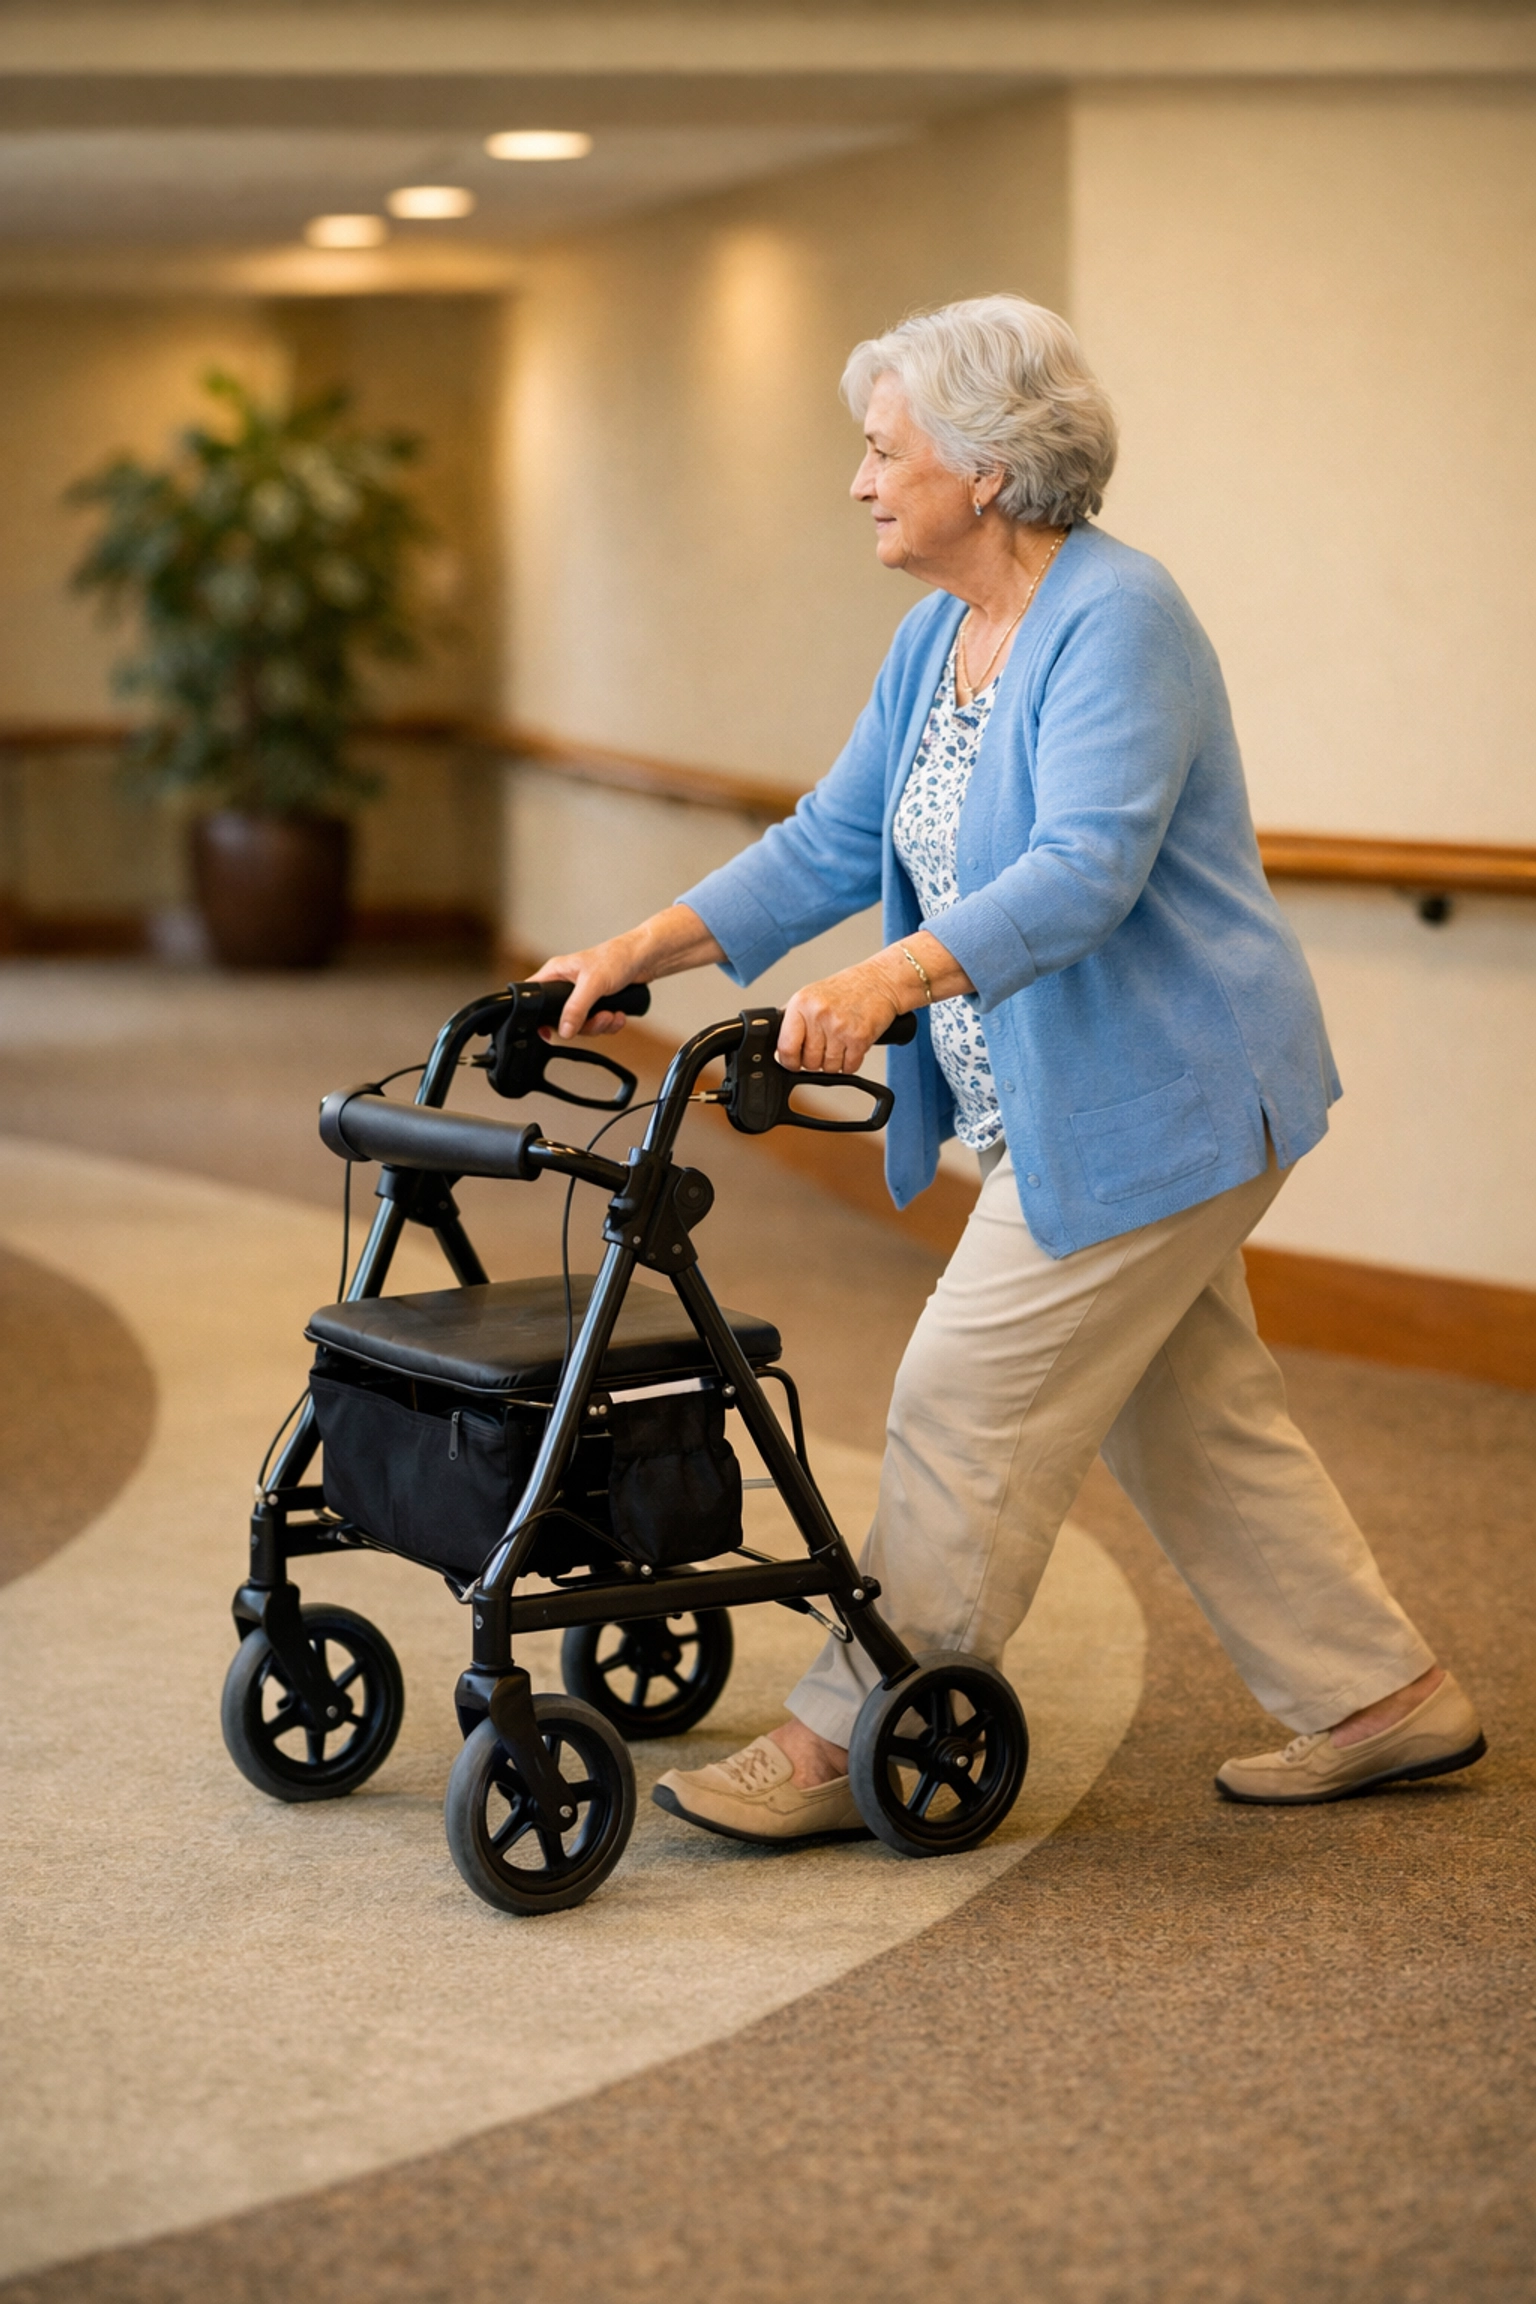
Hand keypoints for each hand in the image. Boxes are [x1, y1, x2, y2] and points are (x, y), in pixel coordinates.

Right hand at [531, 904, 724, 1036]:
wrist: (645, 959)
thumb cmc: (617, 957)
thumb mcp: (592, 983)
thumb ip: (576, 1008)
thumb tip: (564, 1030)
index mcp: (556, 974)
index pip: (534, 997)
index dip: (536, 1016)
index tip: (547, 1031)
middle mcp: (565, 986)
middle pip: (560, 1019)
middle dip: (582, 1025)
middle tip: (597, 1019)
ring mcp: (581, 996)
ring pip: (580, 1025)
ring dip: (599, 1025)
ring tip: (612, 1015)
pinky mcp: (597, 1004)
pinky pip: (596, 1024)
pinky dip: (609, 1024)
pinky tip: (618, 1015)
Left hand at [775, 959, 903, 1074]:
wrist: (880, 981)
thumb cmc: (847, 989)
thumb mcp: (811, 995)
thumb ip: (794, 1020)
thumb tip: (779, 1048)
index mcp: (802, 1004)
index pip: (786, 1047)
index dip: (789, 1061)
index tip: (793, 1062)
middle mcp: (819, 1014)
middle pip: (808, 1062)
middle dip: (815, 1061)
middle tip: (824, 1047)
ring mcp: (839, 1027)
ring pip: (829, 1067)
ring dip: (834, 1063)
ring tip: (839, 1043)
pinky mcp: (859, 1038)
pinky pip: (849, 1067)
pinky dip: (850, 1063)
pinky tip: (851, 1046)